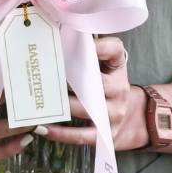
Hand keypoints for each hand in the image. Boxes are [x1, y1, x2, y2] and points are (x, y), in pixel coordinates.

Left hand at [38, 36, 148, 152]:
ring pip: (85, 110)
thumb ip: (95, 47)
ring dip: (61, 107)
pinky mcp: (106, 134)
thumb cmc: (109, 82)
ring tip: (38, 104)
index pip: (113, 50)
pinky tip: (43, 129)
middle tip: (45, 76)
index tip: (75, 44)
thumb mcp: (109, 61)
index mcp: (118, 67)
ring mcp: (114, 114)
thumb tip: (69, 36)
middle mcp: (120, 90)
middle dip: (69, 80)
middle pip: (94, 84)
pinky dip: (62, 134)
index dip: (98, 47)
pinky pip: (83, 136)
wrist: (133, 114)